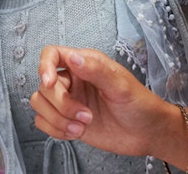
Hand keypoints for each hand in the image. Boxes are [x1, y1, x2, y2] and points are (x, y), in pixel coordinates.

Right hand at [30, 46, 173, 156]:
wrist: (146, 133)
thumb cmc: (139, 104)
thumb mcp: (121, 85)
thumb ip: (96, 70)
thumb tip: (74, 58)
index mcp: (85, 64)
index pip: (52, 54)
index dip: (44, 66)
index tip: (50, 83)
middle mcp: (73, 80)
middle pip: (45, 85)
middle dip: (62, 104)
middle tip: (85, 114)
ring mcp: (69, 101)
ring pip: (40, 104)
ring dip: (58, 119)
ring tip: (82, 126)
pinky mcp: (66, 120)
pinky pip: (43, 122)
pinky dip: (55, 130)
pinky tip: (75, 132)